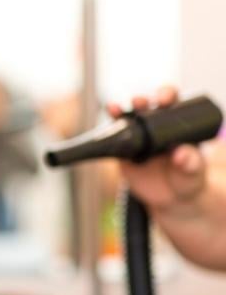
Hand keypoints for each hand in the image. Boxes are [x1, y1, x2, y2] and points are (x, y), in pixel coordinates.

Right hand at [106, 86, 206, 214]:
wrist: (171, 199)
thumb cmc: (188, 180)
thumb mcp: (194, 172)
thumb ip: (191, 163)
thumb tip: (181, 153)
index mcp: (178, 125)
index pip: (172, 103)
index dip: (166, 95)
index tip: (164, 99)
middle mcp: (156, 127)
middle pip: (147, 106)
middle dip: (141, 100)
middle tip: (139, 102)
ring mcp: (138, 138)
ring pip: (127, 119)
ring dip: (120, 111)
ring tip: (114, 109)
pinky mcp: (123, 152)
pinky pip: (112, 141)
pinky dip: (105, 134)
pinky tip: (100, 132)